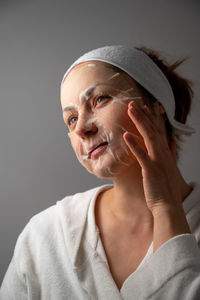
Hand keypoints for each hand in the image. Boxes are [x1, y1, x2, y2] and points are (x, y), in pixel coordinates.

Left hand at [123, 100, 182, 214]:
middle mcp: (163, 154)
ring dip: (139, 122)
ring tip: (131, 110)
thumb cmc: (166, 189)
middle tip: (134, 103)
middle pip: (153, 130)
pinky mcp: (151, 170)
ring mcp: (157, 161)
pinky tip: (126, 136)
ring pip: (148, 137)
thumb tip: (171, 143)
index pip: (160, 131)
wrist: (169, 206)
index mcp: (166, 153)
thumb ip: (171, 154)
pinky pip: (141, 155)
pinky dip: (134, 145)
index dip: (153, 118)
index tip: (147, 107)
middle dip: (144, 115)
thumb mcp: (170, 168)